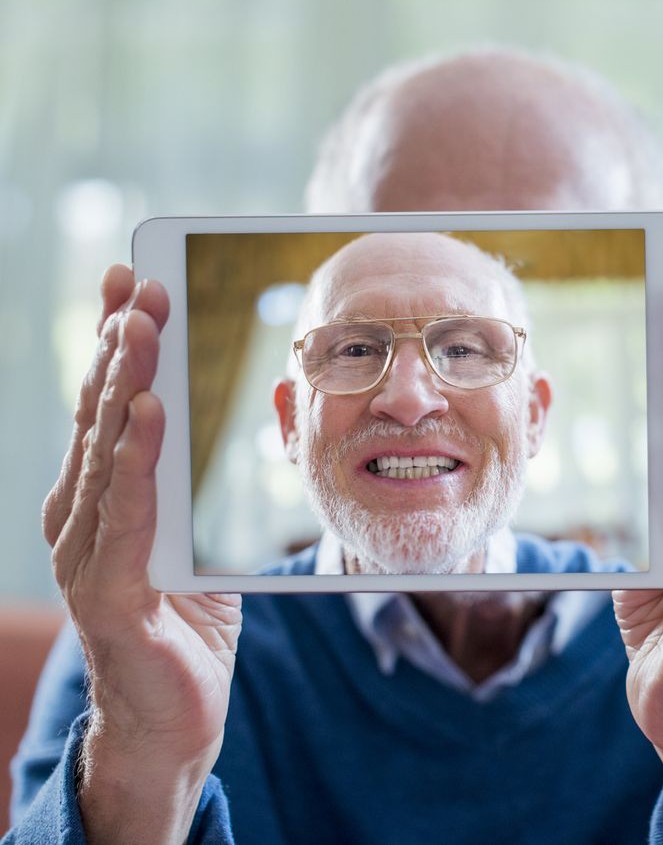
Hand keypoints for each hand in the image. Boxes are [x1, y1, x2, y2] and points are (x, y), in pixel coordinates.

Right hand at [42, 265, 241, 843]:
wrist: (175, 718)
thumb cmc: (188, 621)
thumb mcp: (198, 533)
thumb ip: (199, 476)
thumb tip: (246, 399)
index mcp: (101, 500)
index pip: (109, 407)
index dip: (117, 342)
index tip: (131, 279)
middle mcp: (81, 518)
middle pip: (101, 417)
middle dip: (120, 346)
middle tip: (138, 283)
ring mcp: (86, 555)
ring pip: (106, 455)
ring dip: (124, 386)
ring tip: (140, 328)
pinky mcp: (109, 593)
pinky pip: (127, 515)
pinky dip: (136, 460)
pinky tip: (147, 414)